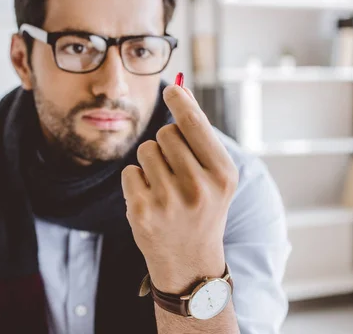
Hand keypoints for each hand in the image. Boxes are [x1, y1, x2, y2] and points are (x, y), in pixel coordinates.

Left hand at [122, 85, 238, 293]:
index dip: (179, 101)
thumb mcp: (215, 175)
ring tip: (165, 187)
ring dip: (151, 162)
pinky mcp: (141, 211)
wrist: (189, 261)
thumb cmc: (203, 207)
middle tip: (176, 169)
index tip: (170, 91)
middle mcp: (198, 187)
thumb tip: (182, 91)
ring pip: (146, 150)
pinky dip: (136, 181)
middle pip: (166, 133)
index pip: (194, 124)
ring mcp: (168, 201)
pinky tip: (151, 200)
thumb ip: (201, 135)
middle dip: (166, 143)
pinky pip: (130, 171)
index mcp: (222, 174)